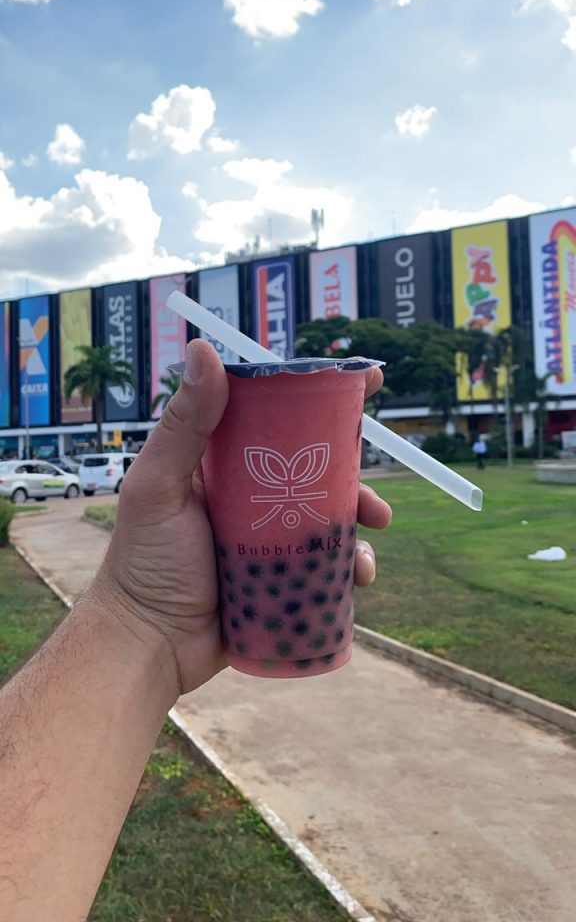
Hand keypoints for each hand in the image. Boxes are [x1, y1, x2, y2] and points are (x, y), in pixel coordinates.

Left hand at [93, 341, 391, 696]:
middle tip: (374, 493)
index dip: (319, 397)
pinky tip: (358, 578)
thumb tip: (204, 348)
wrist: (149, 645)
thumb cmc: (144, 561)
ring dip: (360, 522)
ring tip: (372, 534)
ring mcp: (268, 538)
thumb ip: (184, 424)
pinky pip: (327, 566)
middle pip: (315, 468)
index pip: (275, 416)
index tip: (363, 379)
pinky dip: (351, 567)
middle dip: (354, 473)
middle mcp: (251, 495)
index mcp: (224, 464)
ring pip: (329, 517)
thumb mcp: (159, 485)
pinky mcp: (281, 579)